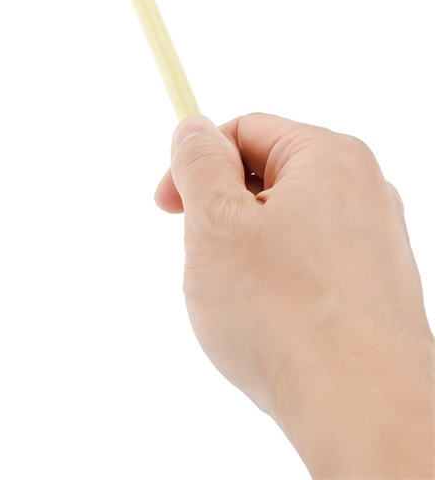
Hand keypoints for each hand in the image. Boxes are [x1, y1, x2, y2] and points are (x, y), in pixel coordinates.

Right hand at [155, 113, 433, 477]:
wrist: (363, 410)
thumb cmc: (285, 314)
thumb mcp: (215, 221)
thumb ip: (198, 164)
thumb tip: (194, 130)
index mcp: (329, 158)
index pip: (243, 130)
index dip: (195, 164)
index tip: (167, 207)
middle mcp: (363, 191)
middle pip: (264, 179)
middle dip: (220, 214)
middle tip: (203, 260)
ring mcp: (375, 244)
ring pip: (282, 227)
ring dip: (244, 254)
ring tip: (238, 302)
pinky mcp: (375, 291)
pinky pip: (307, 268)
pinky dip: (276, 287)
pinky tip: (268, 327)